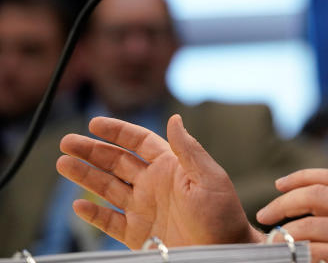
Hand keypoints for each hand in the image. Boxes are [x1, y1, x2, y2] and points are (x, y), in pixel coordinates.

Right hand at [57, 115, 261, 248]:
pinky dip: (93, 214)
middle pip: (117, 162)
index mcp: (171, 167)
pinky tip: (78, 204)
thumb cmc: (222, 214)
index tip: (94, 124)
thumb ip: (188, 149)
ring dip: (85, 176)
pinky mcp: (138, 234)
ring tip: (62, 164)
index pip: (139, 142)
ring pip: (107, 188)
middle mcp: (154, 184)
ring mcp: (144, 208)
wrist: (224, 251)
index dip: (117, 132)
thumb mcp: (208, 177)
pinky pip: (110, 221)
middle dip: (92, 151)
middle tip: (67, 142)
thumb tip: (175, 118)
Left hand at [257, 169, 327, 262]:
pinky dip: (300, 255)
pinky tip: (292, 257)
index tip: (281, 182)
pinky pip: (318, 255)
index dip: (304, 175)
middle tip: (267, 213)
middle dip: (286, 201)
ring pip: (312, 226)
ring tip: (275, 241)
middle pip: (318, 196)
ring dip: (287, 232)